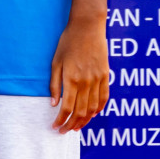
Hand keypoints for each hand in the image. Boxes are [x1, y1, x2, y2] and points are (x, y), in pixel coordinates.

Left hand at [50, 14, 110, 132]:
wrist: (88, 27)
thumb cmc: (68, 42)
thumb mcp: (56, 61)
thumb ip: (55, 84)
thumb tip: (54, 103)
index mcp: (71, 79)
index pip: (67, 108)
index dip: (61, 121)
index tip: (56, 127)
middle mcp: (86, 82)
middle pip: (80, 112)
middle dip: (71, 124)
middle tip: (64, 131)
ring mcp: (98, 80)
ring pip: (93, 108)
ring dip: (85, 121)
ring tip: (77, 127)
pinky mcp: (105, 76)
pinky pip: (104, 98)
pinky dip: (99, 109)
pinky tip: (92, 115)